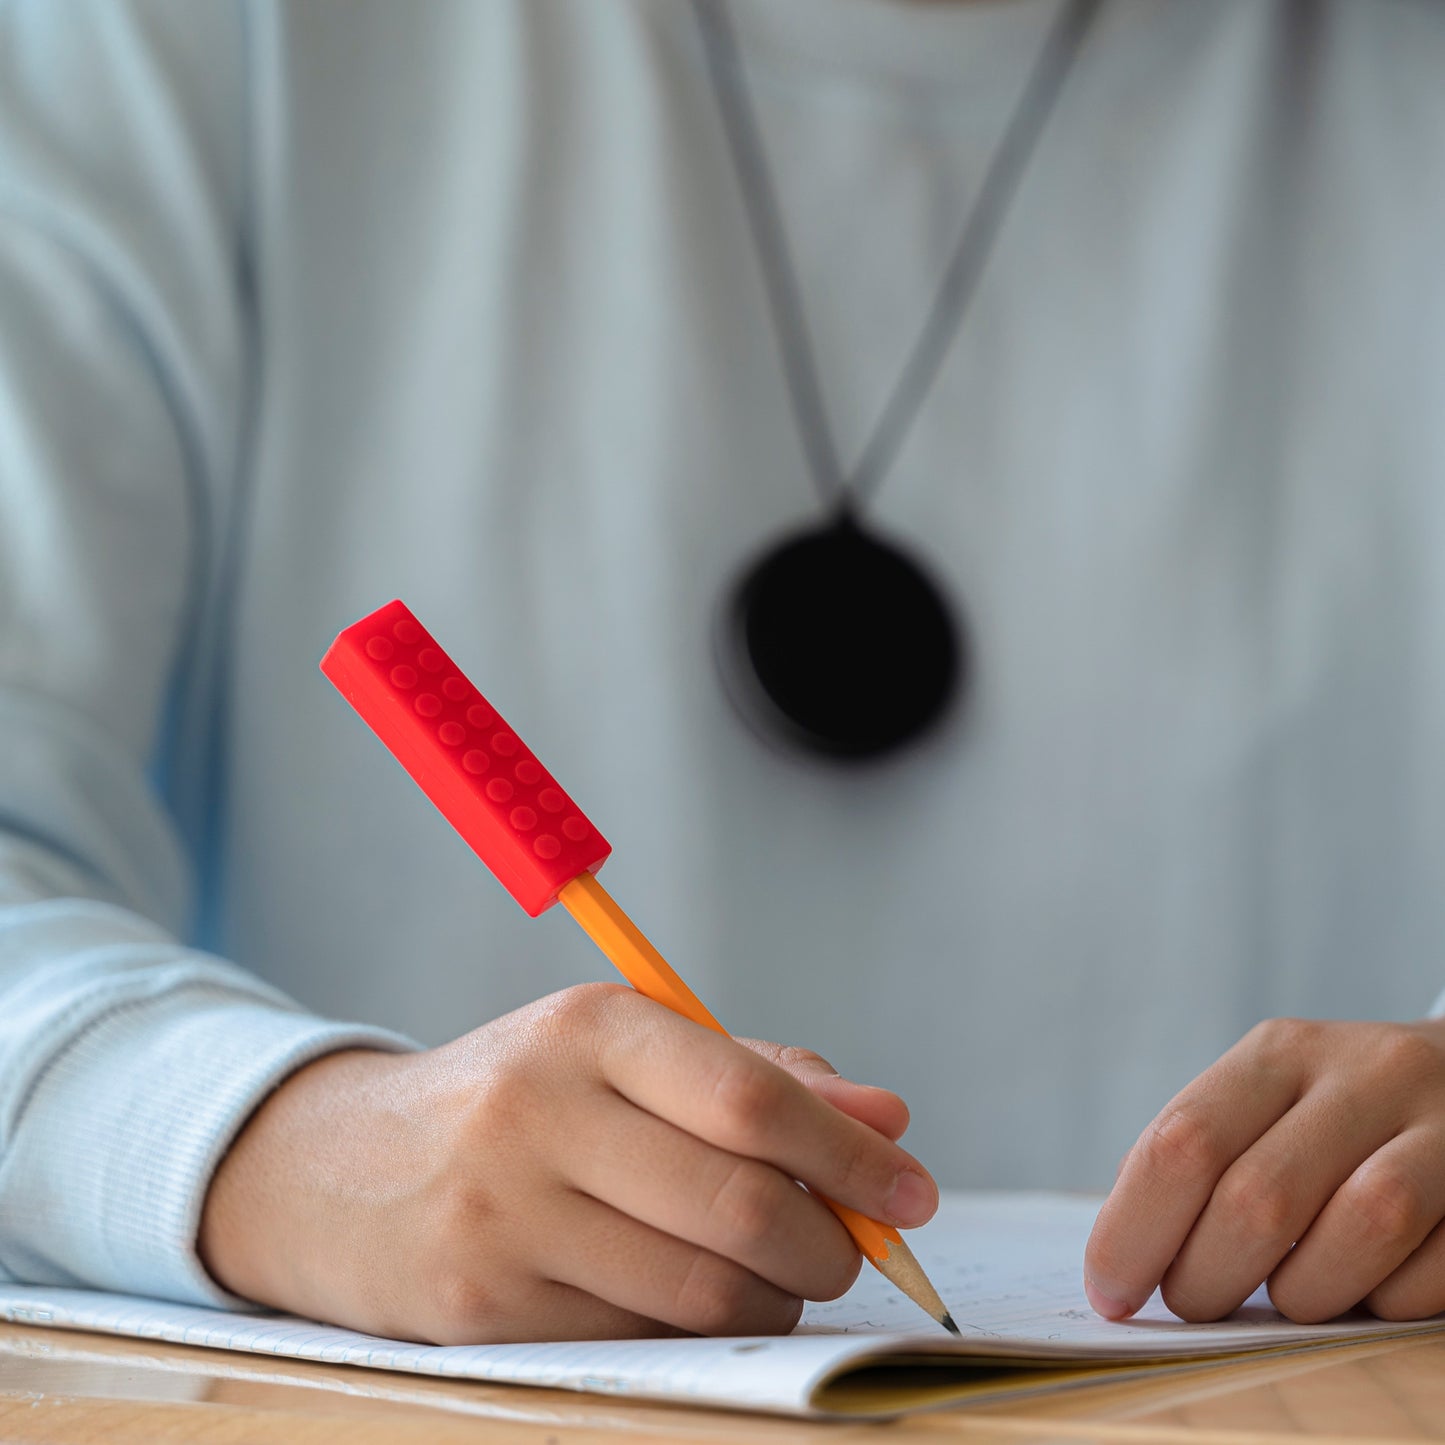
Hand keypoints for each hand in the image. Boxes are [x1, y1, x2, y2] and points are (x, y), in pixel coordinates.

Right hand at [198, 982, 935, 1342]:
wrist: (339, 1169)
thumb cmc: (523, 1100)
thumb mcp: (627, 1055)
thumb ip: (762, 1075)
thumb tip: (889, 1119)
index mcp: (591, 1026)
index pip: (749, 1095)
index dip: (849, 1153)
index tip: (914, 1190)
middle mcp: (541, 1111)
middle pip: (738, 1203)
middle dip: (830, 1244)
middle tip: (854, 1251)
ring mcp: (504, 1213)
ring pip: (700, 1289)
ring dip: (775, 1298)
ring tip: (779, 1278)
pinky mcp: (481, 1304)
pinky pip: (641, 1337)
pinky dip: (699, 1330)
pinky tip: (694, 1300)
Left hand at [1084, 1016, 1444, 1324]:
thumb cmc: (1344, 1113)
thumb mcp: (1271, 1100)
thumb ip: (1206, 1159)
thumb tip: (1122, 1262)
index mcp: (1282, 1052)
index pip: (1185, 1141)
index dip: (1134, 1229)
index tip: (1108, 1291)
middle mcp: (1365, 1074)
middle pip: (1258, 1198)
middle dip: (1207, 1277)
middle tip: (1191, 1304)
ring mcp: (1444, 1128)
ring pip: (1354, 1235)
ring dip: (1300, 1295)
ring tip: (1283, 1298)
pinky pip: (1428, 1276)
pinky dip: (1383, 1304)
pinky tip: (1366, 1289)